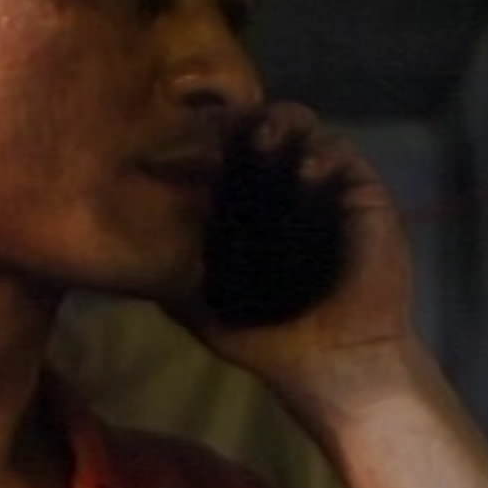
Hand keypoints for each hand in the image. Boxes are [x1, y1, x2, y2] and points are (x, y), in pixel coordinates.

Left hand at [170, 101, 419, 413]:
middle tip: (224, 127)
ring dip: (281, 124)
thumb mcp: (206, 312)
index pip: (225, 156)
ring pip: (303, 130)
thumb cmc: (271, 342)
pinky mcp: (363, 196)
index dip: (206, 140)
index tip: (181, 136)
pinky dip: (323, 152)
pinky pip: (343, 155)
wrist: (335, 366)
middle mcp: (286, 191)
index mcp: (249, 211)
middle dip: (241, 121)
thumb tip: (124, 259)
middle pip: (261, 131)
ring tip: (263, 139)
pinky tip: (305, 171)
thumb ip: (171, 283)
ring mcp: (325, 189)